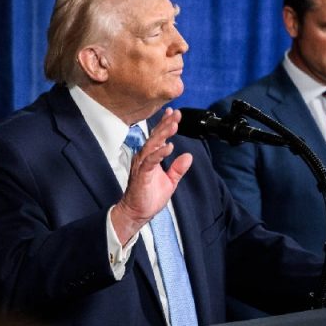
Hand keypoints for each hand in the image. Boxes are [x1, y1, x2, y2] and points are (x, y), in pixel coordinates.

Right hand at [111, 107, 192, 244]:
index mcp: (150, 158)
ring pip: (152, 145)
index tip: (174, 113)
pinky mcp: (141, 175)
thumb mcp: (170, 181)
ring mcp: (142, 165)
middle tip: (176, 114)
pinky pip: (150, 161)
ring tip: (173, 125)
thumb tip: (188, 156)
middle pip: (155, 137)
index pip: (158, 137)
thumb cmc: (150, 196)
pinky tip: (169, 146)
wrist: (138, 212)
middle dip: (166, 125)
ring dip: (163, 135)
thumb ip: (178, 168)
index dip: (165, 124)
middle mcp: (144, 158)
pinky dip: (159, 153)